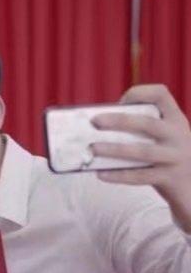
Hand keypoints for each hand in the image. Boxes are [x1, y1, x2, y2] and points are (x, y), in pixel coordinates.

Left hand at [91, 84, 190, 231]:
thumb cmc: (168, 156)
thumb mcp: (164, 136)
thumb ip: (140, 128)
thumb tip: (96, 125)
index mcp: (175, 119)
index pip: (161, 95)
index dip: (140, 93)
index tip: (121, 101)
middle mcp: (178, 135)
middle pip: (148, 123)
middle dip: (119, 121)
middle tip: (95, 121)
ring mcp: (175, 157)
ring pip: (143, 151)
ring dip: (114, 149)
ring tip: (93, 148)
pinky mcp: (169, 178)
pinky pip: (140, 176)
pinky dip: (119, 175)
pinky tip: (100, 174)